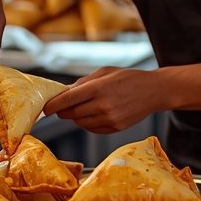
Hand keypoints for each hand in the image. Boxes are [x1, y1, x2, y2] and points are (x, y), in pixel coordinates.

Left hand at [42, 67, 161, 133]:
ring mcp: (110, 118)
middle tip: (63, 106)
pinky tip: (96, 113)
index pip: (68, 100)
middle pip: (71, 113)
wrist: (155, 91)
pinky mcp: (116, 128)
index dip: (53, 105)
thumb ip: (84, 83)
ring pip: (80, 122)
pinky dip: (89, 123)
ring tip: (85, 107)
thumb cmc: (130, 78)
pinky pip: (93, 129)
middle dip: (63, 110)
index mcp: (99, 88)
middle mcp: (104, 105)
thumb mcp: (106, 72)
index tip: (45, 108)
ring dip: (76, 116)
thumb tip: (64, 93)